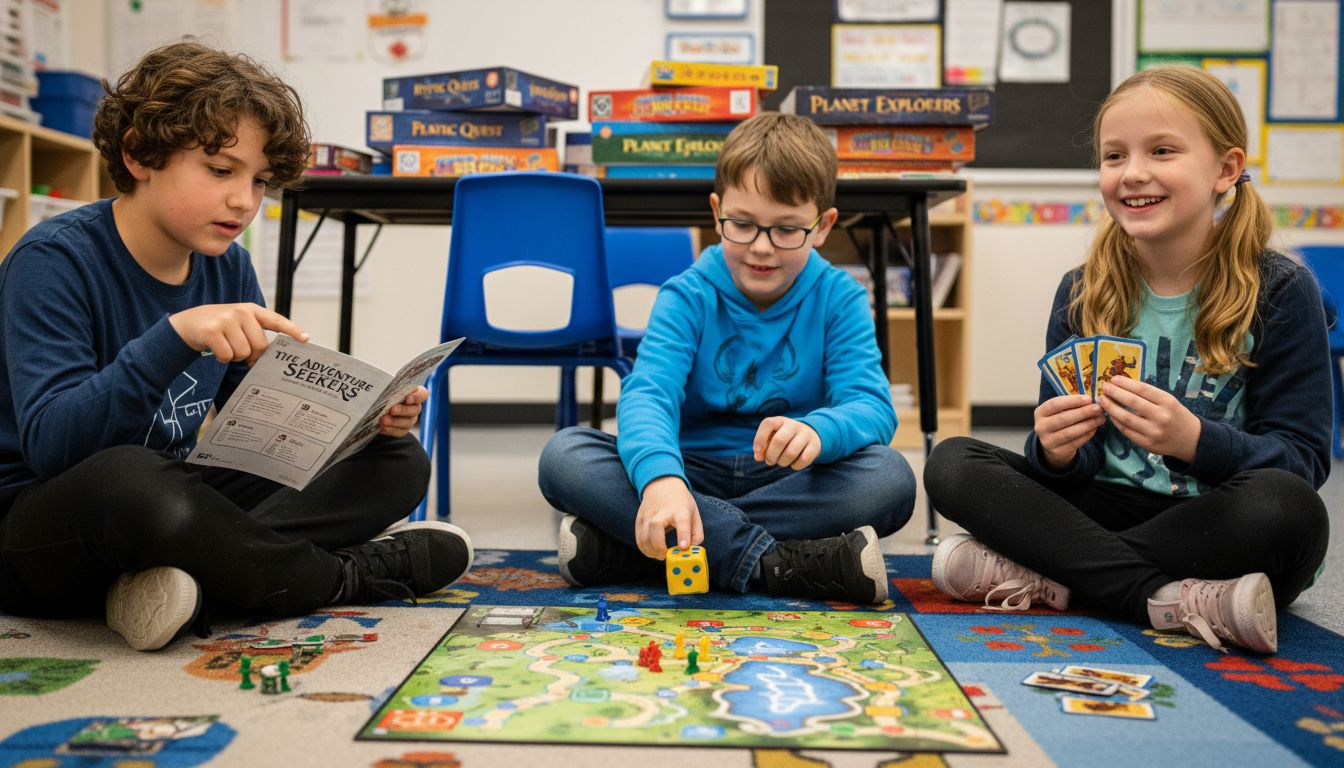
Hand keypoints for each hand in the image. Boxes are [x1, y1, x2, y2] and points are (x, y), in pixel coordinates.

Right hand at [169, 304, 307, 364]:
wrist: (187, 323)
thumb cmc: (219, 327)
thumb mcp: (239, 324)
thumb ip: (255, 335)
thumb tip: (265, 360)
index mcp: (252, 310)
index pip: (276, 320)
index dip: (292, 330)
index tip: (305, 339)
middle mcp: (241, 312)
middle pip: (260, 346)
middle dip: (251, 354)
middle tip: (238, 348)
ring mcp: (226, 320)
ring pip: (243, 353)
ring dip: (234, 356)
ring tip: (225, 345)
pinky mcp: (212, 330)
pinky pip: (227, 356)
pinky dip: (222, 358)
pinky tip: (215, 349)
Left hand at [380, 386, 427, 437]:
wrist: (378, 406)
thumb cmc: (385, 392)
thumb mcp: (388, 386)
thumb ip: (389, 386)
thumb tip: (382, 384)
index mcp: (415, 393)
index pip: (423, 394)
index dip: (417, 397)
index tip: (408, 399)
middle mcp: (415, 407)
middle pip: (415, 410)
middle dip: (403, 410)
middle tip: (392, 410)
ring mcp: (410, 419)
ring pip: (407, 422)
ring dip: (395, 421)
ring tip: (383, 420)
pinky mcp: (403, 429)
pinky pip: (400, 431)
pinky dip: (390, 429)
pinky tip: (382, 427)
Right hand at [634, 476, 703, 559]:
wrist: (662, 484)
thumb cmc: (680, 502)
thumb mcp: (694, 513)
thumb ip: (697, 533)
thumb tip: (691, 550)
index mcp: (680, 509)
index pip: (682, 522)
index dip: (683, 535)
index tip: (683, 547)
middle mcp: (662, 511)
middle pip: (656, 527)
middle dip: (659, 546)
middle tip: (665, 555)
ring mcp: (648, 514)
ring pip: (644, 535)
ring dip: (650, 550)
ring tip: (659, 556)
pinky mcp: (639, 518)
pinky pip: (638, 537)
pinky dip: (643, 548)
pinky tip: (651, 552)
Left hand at [753, 416, 821, 469]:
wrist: (810, 435)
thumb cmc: (785, 438)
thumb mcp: (772, 438)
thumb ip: (763, 447)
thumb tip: (758, 457)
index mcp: (780, 421)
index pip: (768, 424)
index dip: (760, 438)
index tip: (757, 450)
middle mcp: (793, 425)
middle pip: (779, 440)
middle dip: (771, 455)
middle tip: (770, 461)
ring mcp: (806, 434)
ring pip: (791, 452)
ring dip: (782, 462)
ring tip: (781, 462)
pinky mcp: (815, 445)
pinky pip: (804, 459)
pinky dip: (795, 466)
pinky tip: (793, 464)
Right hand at [1034, 394, 1105, 470]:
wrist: (1053, 445)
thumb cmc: (1060, 422)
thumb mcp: (1059, 412)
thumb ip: (1072, 406)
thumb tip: (1092, 401)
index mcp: (1040, 413)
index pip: (1055, 404)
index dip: (1072, 401)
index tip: (1089, 398)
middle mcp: (1040, 427)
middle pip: (1063, 418)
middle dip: (1083, 412)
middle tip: (1098, 408)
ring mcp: (1047, 441)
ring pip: (1070, 432)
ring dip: (1088, 424)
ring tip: (1101, 418)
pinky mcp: (1057, 452)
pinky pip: (1075, 443)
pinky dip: (1087, 435)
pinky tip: (1095, 428)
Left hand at [1099, 375, 1200, 462]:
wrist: (1190, 440)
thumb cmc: (1176, 415)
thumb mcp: (1169, 401)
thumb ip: (1149, 395)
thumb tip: (1122, 385)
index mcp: (1168, 402)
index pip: (1143, 389)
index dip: (1126, 383)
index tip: (1114, 379)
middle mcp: (1161, 417)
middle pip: (1132, 402)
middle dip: (1115, 393)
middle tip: (1104, 387)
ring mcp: (1154, 432)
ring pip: (1126, 418)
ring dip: (1111, 407)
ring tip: (1103, 400)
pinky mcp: (1147, 444)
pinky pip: (1126, 431)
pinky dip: (1116, 421)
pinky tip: (1110, 414)